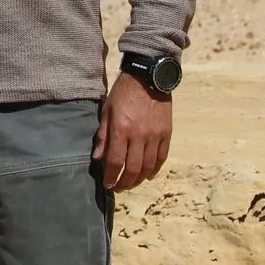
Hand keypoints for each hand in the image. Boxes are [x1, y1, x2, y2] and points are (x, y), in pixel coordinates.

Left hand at [92, 70, 173, 189]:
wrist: (148, 78)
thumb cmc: (123, 93)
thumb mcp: (107, 111)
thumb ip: (103, 136)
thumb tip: (98, 158)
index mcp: (121, 129)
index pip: (115, 162)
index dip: (111, 177)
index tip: (107, 185)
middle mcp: (139, 136)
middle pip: (133, 168)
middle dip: (124, 183)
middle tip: (118, 187)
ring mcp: (155, 136)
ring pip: (148, 167)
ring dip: (139, 179)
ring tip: (131, 183)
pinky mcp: (167, 134)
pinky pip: (162, 157)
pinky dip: (155, 169)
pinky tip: (148, 175)